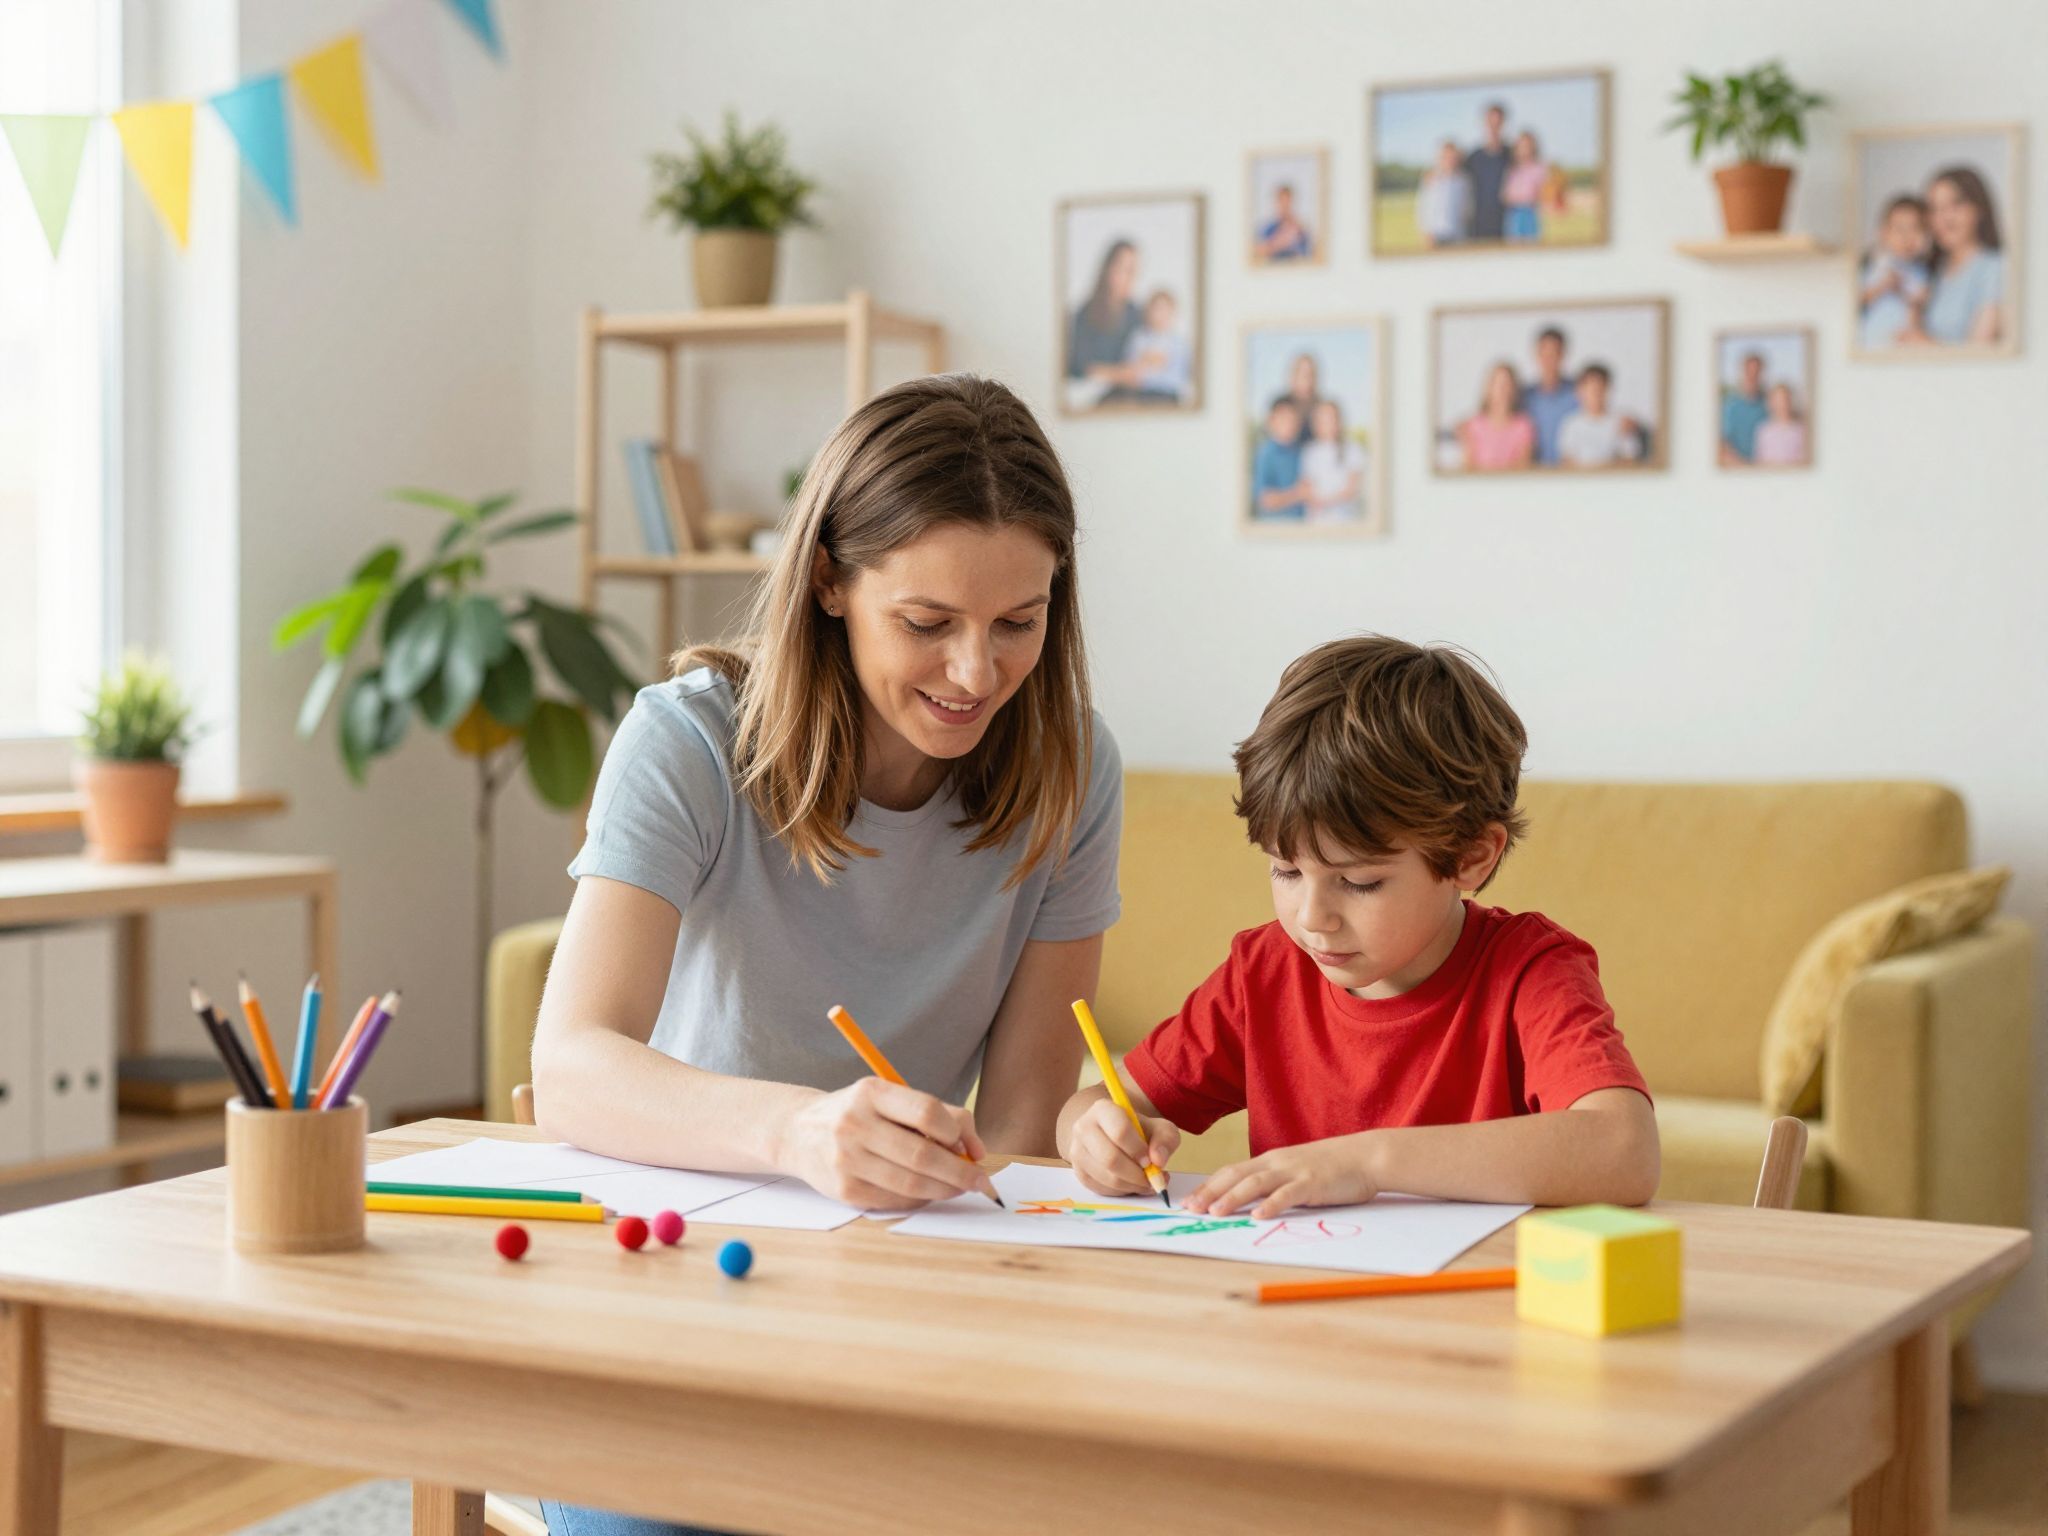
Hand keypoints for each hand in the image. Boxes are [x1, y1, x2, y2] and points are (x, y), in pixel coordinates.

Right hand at [777, 1077, 997, 1210]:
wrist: (798, 1132)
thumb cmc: (858, 1113)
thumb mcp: (888, 1098)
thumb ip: (936, 1114)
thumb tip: (976, 1150)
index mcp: (871, 1092)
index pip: (926, 1112)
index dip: (956, 1132)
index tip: (969, 1147)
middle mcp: (854, 1124)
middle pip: (922, 1154)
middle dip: (959, 1172)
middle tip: (980, 1180)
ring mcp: (846, 1159)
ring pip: (911, 1184)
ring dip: (944, 1190)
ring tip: (959, 1188)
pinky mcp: (843, 1189)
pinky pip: (894, 1201)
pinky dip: (920, 1200)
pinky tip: (929, 1193)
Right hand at [1065, 1098, 1179, 1197]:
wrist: (1116, 1136)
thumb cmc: (1139, 1131)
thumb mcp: (1160, 1128)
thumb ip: (1165, 1140)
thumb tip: (1158, 1160)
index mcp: (1103, 1110)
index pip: (1119, 1131)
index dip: (1138, 1150)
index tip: (1150, 1160)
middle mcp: (1084, 1128)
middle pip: (1110, 1158)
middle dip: (1136, 1174)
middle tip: (1151, 1178)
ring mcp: (1077, 1151)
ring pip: (1107, 1178)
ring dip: (1132, 1185)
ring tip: (1146, 1182)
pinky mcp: (1079, 1172)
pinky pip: (1102, 1189)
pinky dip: (1122, 1192)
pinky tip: (1132, 1184)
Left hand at [1182, 1137, 1379, 1219]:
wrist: (1365, 1155)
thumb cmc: (1332, 1166)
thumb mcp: (1296, 1170)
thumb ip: (1276, 1182)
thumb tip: (1254, 1201)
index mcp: (1271, 1160)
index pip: (1232, 1171)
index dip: (1209, 1185)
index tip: (1190, 1200)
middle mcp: (1277, 1163)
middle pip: (1236, 1176)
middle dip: (1211, 1192)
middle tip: (1189, 1208)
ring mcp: (1294, 1171)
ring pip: (1256, 1183)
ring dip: (1232, 1197)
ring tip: (1214, 1212)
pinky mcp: (1312, 1183)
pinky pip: (1287, 1194)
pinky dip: (1271, 1205)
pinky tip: (1258, 1216)